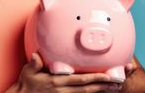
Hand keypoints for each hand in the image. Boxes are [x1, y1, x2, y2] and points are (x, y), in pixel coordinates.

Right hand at [7, 53, 122, 92]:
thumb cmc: (26, 84)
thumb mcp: (27, 73)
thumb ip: (33, 64)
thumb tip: (35, 56)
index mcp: (57, 82)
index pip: (79, 81)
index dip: (94, 78)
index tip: (107, 76)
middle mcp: (63, 91)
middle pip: (88, 89)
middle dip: (103, 85)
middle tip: (118, 82)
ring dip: (101, 91)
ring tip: (115, 87)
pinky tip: (101, 91)